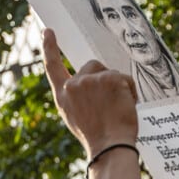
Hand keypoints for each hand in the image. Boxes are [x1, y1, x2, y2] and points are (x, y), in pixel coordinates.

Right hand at [43, 29, 138, 156]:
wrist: (110, 147)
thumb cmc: (98, 137)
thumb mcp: (77, 116)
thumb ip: (78, 96)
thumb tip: (90, 81)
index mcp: (63, 97)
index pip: (53, 67)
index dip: (50, 48)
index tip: (48, 31)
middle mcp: (73, 86)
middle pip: (92, 66)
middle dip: (104, 80)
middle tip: (109, 106)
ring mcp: (91, 80)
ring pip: (110, 72)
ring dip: (118, 87)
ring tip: (117, 109)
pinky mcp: (109, 79)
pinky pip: (125, 79)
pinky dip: (130, 92)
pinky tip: (126, 107)